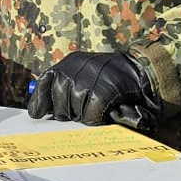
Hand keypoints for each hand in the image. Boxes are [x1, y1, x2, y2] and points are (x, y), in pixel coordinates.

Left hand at [27, 52, 159, 129]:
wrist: (143, 71)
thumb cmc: (112, 79)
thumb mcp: (86, 74)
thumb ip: (66, 86)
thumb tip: (40, 109)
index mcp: (71, 62)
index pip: (46, 81)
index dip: (40, 101)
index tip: (37, 114)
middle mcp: (76, 67)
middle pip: (58, 98)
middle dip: (64, 111)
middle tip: (77, 115)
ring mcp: (89, 78)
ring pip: (73, 108)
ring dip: (82, 115)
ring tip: (93, 112)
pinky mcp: (103, 91)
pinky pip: (90, 114)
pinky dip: (95, 119)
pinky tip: (104, 115)